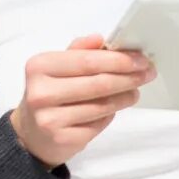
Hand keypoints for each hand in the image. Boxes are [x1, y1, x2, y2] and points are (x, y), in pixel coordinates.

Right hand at [9, 36, 154, 169]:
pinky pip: (98, 124)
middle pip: (98, 83)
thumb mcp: (56, 68)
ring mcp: (51, 119)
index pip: (87, 61)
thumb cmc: (49, 94)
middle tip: (147, 74)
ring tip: (134, 91)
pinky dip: (111, 114)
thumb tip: (100, 39)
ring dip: (125, 97)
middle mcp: (41, 93)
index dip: (118, 60)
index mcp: (40, 67)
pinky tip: (114, 108)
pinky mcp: (63, 139)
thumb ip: (78, 51)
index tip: (141, 59)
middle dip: (128, 77)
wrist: (31, 134)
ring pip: (102, 105)